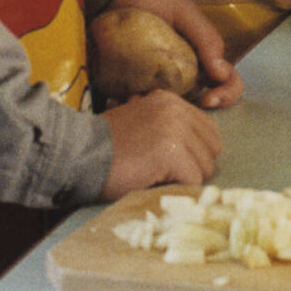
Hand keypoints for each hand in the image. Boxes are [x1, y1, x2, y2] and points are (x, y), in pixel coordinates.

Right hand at [99, 89, 221, 197]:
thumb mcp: (140, 122)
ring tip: (157, 178)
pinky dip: (178, 189)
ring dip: (184, 179)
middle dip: (194, 166)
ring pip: (205, 166)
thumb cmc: (104, 146)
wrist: (78, 154)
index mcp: (170, 101)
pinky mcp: (170, 153)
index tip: (175, 163)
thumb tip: (193, 148)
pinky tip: (156, 184)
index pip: (208, 130)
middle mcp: (176, 110)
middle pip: (212, 148)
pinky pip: (193, 180)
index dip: (195, 152)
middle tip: (167, 174)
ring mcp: (175, 130)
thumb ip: (167, 126)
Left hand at [103, 0, 243, 108]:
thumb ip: (206, 38)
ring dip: (165, 113)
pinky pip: (142, 107)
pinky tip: (125, 101)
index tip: (207, 99)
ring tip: (144, 101)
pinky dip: (136, 109)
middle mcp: (187, 76)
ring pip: (174, 110)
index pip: (228, 82)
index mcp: (204, 59)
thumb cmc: (154, 3)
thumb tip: (222, 73)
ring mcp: (162, 84)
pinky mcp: (136, 89)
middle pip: (204, 103)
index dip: (226, 94)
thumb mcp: (185, 13)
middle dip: (197, 114)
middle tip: (178, 111)